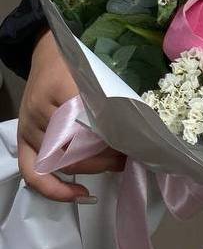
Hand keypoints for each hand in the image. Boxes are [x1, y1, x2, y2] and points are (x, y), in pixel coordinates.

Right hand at [18, 28, 125, 201]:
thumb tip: (132, 131)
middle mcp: (40, 112)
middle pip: (73, 147)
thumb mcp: (95, 73)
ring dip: (91, 168)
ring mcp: (28, 129)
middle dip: (104, 156)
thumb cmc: (75, 62)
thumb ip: (108, 100)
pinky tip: (78, 194)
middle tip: (129, 155)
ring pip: (60, 162)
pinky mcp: (23, 141)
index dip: (111, 139)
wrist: (46, 53)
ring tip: (115, 165)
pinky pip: (34, 175)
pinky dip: (55, 190)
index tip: (133, 143)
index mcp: (60, 89)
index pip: (87, 124)